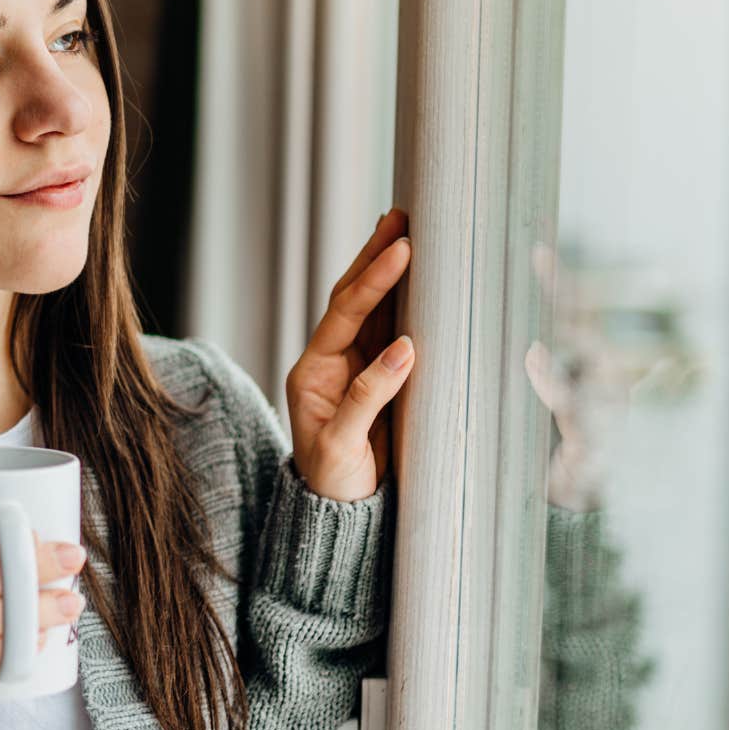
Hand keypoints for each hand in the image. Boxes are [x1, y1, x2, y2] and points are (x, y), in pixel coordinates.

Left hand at [285, 208, 414, 501]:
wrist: (339, 513)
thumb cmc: (335, 483)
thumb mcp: (344, 446)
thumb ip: (368, 398)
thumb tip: (405, 348)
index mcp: (312, 373)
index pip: (344, 314)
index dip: (373, 281)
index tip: (401, 251)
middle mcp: (329, 362)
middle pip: (351, 298)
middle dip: (373, 257)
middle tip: (400, 216)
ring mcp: (352, 367)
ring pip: (371, 308)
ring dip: (387, 270)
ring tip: (405, 229)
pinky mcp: (374, 377)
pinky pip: (387, 330)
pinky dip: (402, 300)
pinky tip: (416, 276)